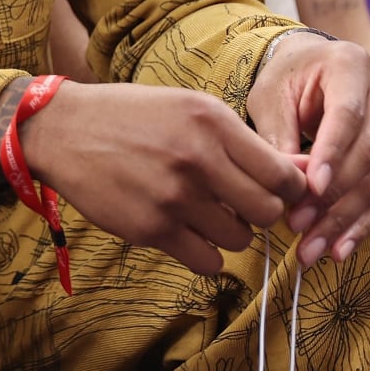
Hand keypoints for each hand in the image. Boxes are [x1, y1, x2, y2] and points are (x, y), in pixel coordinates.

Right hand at [21, 82, 307, 275]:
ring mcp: (173, 196)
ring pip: (239, 240)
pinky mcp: (151, 228)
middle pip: (267, 212)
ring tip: (202, 212)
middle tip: (235, 203)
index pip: (283, 175)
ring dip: (228, 232)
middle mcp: (197, 158)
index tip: (272, 191)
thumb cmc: (131, 116)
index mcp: (211, 121)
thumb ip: (243, 142)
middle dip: (258, 213)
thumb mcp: (189, 109)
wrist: (62, 130)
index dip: (288, 190)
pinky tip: (186, 231)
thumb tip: (307, 174)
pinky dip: (204, 254)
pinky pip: (206, 261)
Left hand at [248, 33, 369, 266]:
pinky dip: (360, 224)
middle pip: (369, 153)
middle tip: (298, 226)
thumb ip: (277, 134)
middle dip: (334, 196)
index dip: (332, 154)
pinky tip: (338, 249)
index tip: (311, 188)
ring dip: (345, 219)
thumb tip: (286, 185)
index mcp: (351, 65)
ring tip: (313, 249)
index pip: (348, 115)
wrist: (311, 67)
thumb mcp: (270, 96)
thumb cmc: (285, 79)